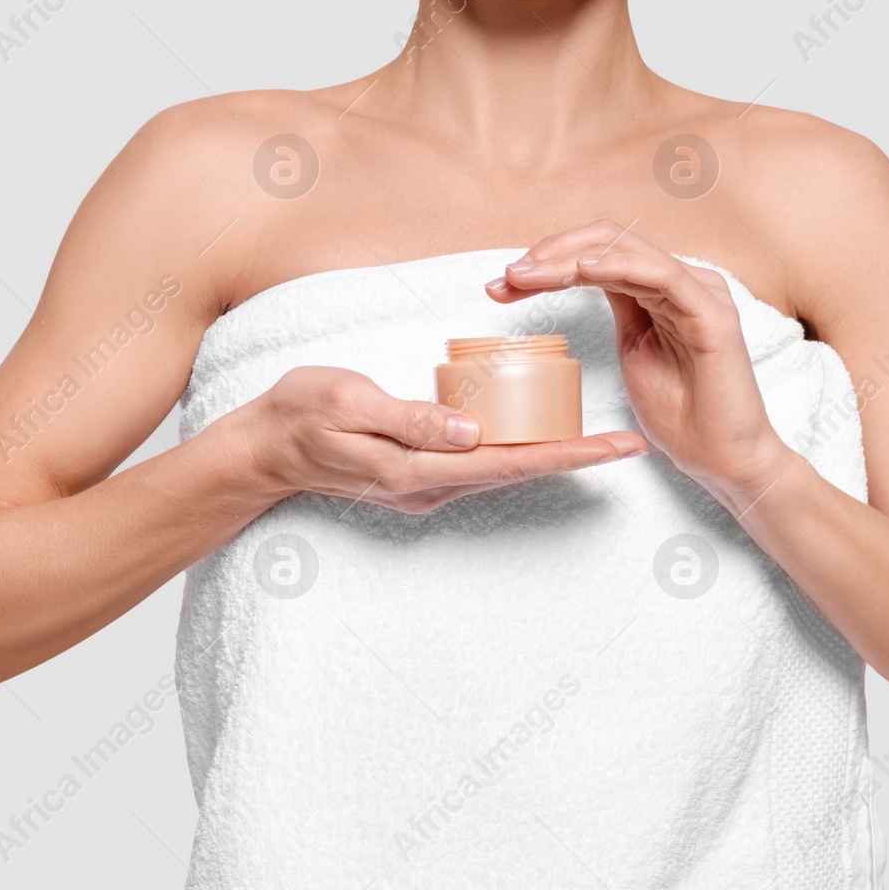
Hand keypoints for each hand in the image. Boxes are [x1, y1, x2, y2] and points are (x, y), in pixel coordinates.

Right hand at [238, 365, 648, 513]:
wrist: (260, 451)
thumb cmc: (299, 414)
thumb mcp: (349, 402)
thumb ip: (409, 419)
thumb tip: (471, 430)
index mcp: (419, 467)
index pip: (511, 461)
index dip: (570, 453)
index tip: (617, 446)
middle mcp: (430, 486)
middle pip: (518, 472)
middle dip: (575, 457)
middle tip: (628, 442)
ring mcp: (425, 487)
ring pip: (502, 471)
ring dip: (549, 457)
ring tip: (597, 439)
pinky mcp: (418, 478)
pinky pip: (479, 466)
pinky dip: (514, 452)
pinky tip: (535, 436)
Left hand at [484, 221, 793, 497]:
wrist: (723, 458)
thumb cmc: (683, 413)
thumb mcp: (635, 351)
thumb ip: (619, 311)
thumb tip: (575, 285)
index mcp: (660, 289)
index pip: (599, 252)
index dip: (548, 260)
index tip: (502, 286)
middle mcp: (681, 281)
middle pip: (609, 241)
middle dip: (550, 254)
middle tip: (507, 277)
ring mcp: (699, 292)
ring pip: (627, 251)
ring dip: (570, 258)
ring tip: (529, 274)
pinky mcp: (711, 314)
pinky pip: (661, 276)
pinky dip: (619, 267)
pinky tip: (583, 270)